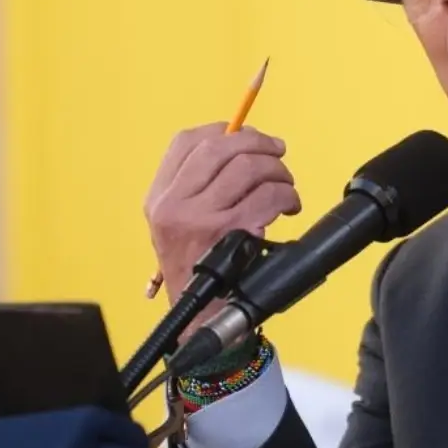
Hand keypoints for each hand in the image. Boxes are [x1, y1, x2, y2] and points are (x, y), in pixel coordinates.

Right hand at [143, 124, 301, 317]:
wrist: (199, 318)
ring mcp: (201, 219)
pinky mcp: (231, 233)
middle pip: (221, 147)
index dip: (222, 129)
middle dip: (258, 143)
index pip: (186, 142)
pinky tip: (289, 206)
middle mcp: (174, 206)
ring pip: (249, 167)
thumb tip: (245, 141)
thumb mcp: (179, 225)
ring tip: (285, 185)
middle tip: (278, 153)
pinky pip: (268, 196)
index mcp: (159, 198)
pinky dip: (287, 196)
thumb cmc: (198, 267)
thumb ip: (199, 186)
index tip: (246, 135)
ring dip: (278, 171)